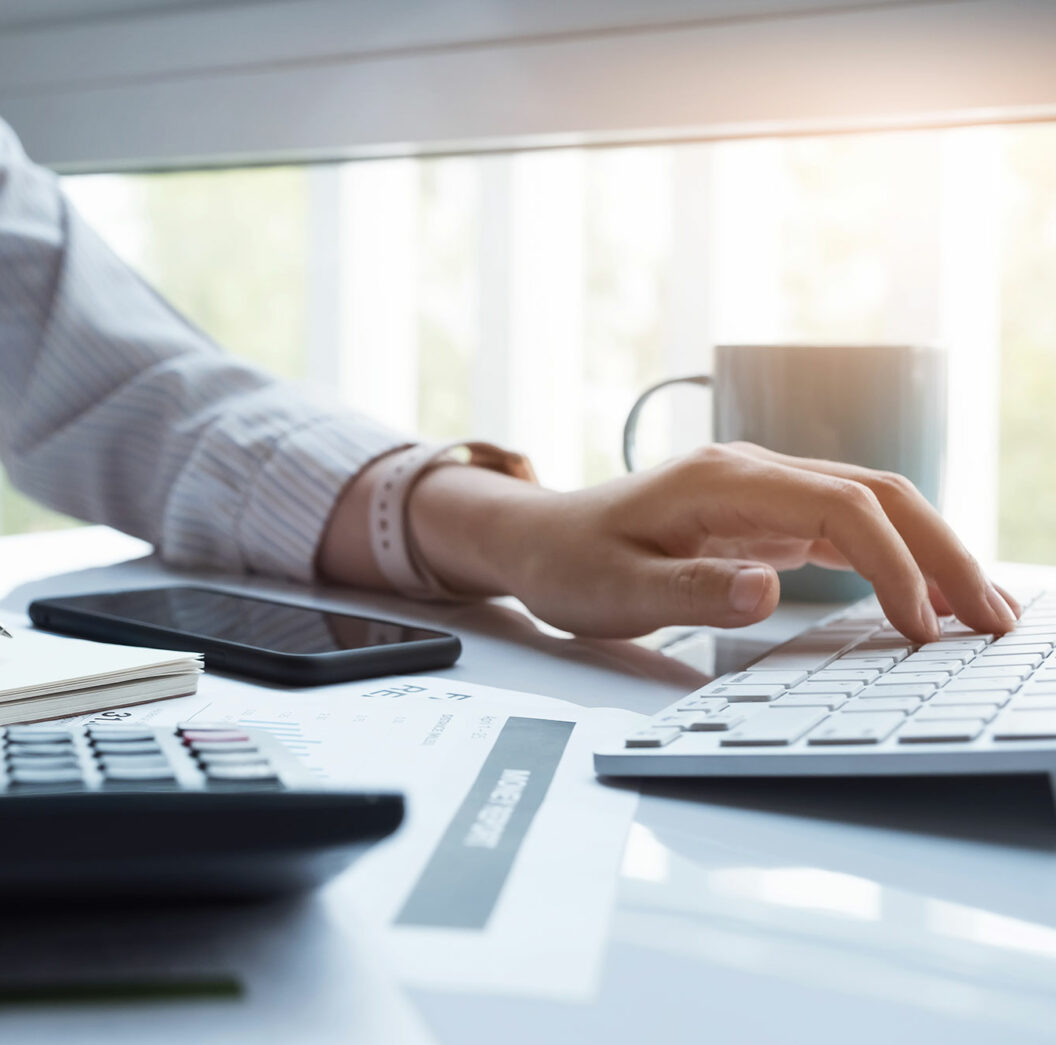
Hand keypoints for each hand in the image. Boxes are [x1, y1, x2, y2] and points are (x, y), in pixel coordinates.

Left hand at [345, 442, 1016, 642]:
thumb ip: (691, 591)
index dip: (894, 564)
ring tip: (983, 614)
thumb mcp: (616, 591)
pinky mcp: (763, 515)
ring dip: (931, 552)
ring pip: (872, 506)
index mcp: (721, 482)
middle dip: (943, 552)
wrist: (534, 538)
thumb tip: (768, 591)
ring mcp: (762, 490)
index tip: (922, 627)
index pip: (839, 508)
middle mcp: (752, 473)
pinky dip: (895, 558)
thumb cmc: (568, 563)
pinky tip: (926, 597)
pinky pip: (846, 527)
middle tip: (995, 621)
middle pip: (876, 495)